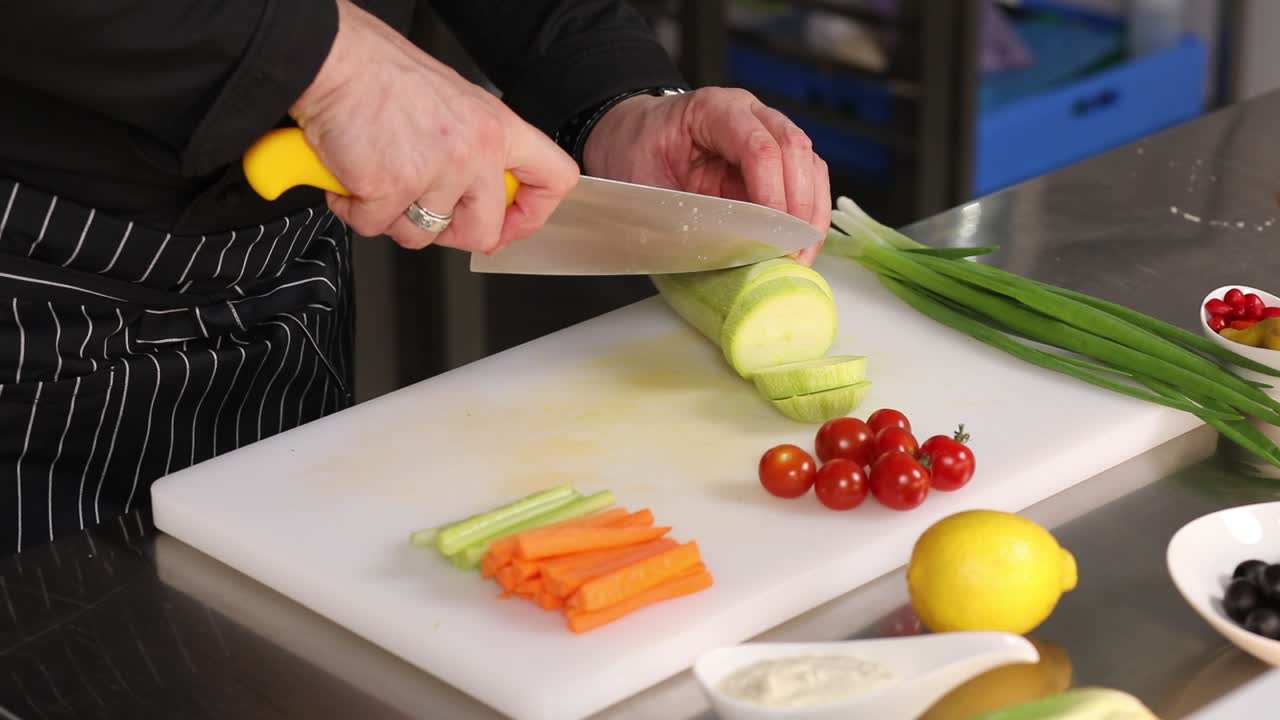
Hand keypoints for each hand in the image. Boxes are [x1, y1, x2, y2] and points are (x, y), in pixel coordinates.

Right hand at [288, 0, 578, 251]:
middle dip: (451, 234)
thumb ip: (474, 145)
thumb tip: (476, 191)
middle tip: (426, 215)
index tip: (510, 222)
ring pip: (423, 234)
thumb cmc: (379, 72)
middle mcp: (475, 152)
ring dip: (394, 217)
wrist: (331, 58)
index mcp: (497, 127)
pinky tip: (351, 180)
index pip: (554, 179)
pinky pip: (375, 226)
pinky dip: (356, 210)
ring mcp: (434, 173)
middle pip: (485, 231)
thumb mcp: (453, 101)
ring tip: (379, 180)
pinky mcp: (389, 189)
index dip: (532, 214)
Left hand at [582, 87, 830, 265]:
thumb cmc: (634, 151)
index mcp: (713, 109)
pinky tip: (799, 243)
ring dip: (811, 211)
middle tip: (793, 250)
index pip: (758, 146)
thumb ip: (684, 211)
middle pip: (795, 149)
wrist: (630, 137)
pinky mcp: (773, 159)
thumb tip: (722, 249)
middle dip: (799, 204)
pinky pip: (804, 180)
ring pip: (809, 164)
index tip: (774, 233)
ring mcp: (766, 132)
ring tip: (801, 254)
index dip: (772, 191)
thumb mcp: (645, 182)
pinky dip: (807, 212)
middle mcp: (749, 113)